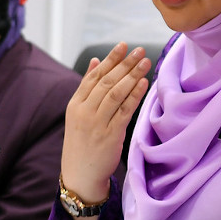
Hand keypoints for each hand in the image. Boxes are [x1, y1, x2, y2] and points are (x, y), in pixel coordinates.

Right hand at [62, 43, 150, 205]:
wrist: (79, 174)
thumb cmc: (81, 142)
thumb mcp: (78, 113)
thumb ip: (87, 88)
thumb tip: (96, 61)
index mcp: (75, 104)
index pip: (94, 76)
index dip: (110, 59)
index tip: (123, 45)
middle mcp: (84, 111)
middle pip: (106, 82)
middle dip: (124, 64)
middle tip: (139, 50)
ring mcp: (97, 123)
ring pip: (115, 93)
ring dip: (132, 75)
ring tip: (145, 62)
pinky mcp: (110, 135)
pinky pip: (124, 111)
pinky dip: (135, 95)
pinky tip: (144, 83)